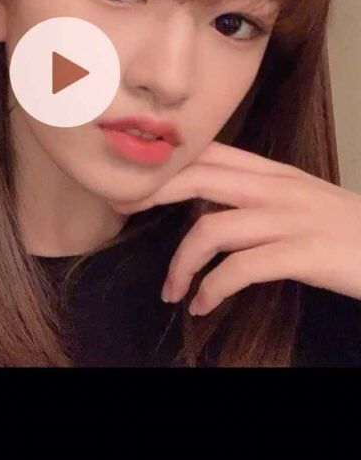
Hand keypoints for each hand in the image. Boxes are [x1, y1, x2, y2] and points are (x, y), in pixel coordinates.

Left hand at [109, 141, 360, 315]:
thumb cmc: (351, 234)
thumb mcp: (306, 204)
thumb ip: (263, 200)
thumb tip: (215, 212)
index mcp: (278, 174)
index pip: (212, 153)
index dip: (168, 163)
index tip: (133, 180)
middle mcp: (280, 189)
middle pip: (201, 177)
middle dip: (154, 191)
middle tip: (122, 211)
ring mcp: (291, 219)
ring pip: (212, 229)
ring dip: (181, 263)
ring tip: (171, 290)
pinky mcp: (302, 253)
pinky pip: (240, 269)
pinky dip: (212, 289)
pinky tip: (203, 305)